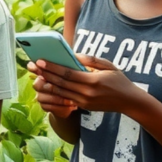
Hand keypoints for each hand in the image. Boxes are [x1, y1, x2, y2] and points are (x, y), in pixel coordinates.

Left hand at [32, 55, 146, 114]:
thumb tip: (73, 55)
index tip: (40, 60)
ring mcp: (84, 102)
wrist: (129, 101)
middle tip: (32, 66)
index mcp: (93, 81)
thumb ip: (90, 60)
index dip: (52, 67)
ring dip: (47, 83)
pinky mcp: (83, 106)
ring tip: (36, 75)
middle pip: (61, 83)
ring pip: (60, 92)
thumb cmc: (119, 80)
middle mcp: (87, 93)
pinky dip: (55, 92)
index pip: (67, 74)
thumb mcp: (108, 65)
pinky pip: (65, 98)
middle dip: (45, 74)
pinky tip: (47, 85)